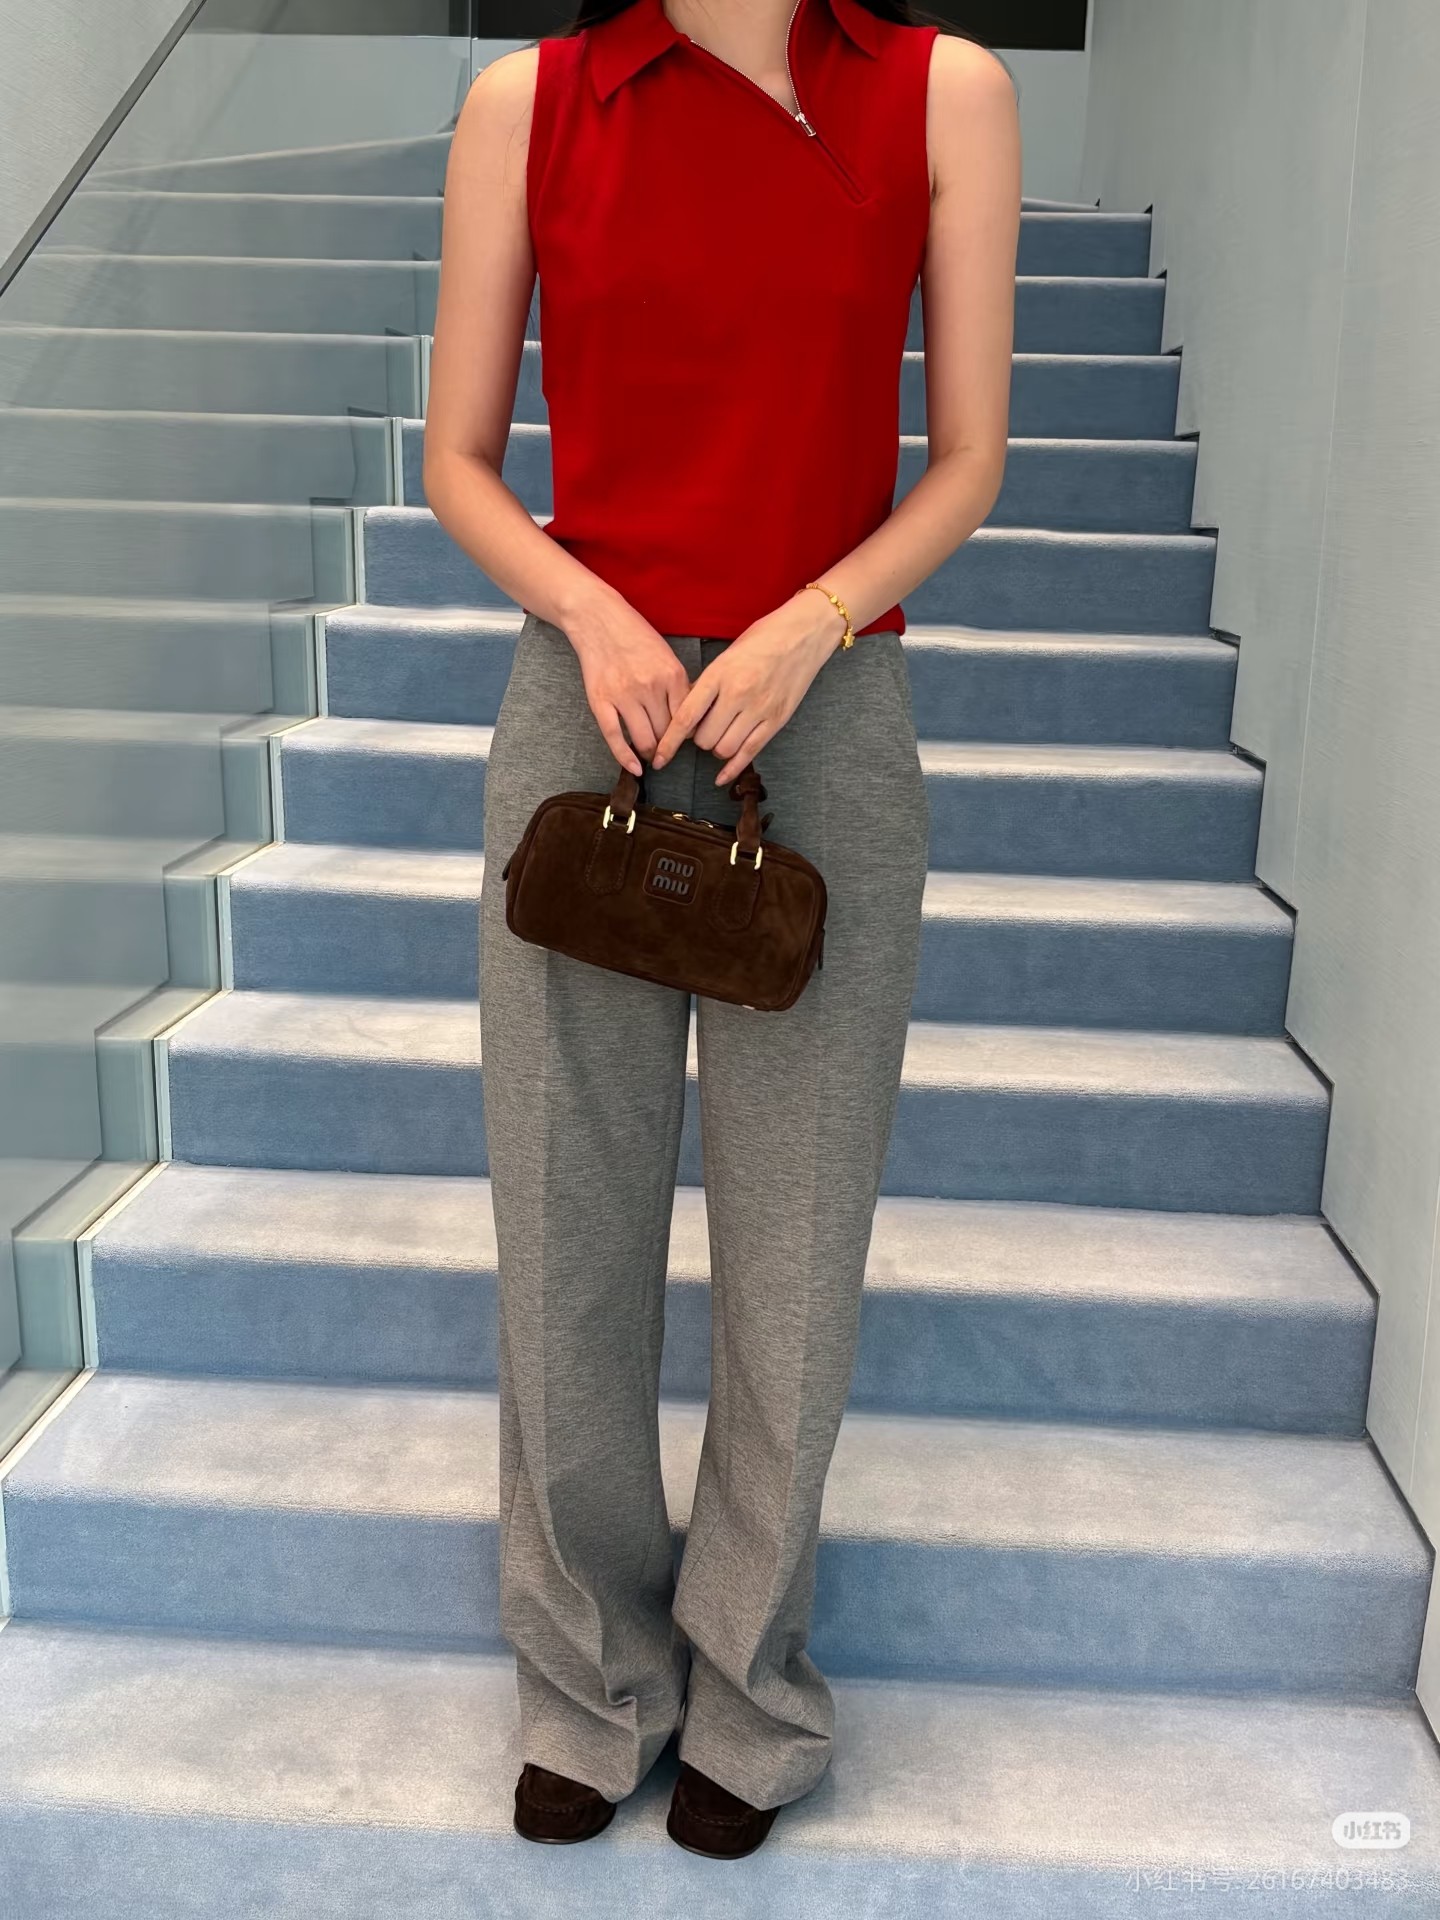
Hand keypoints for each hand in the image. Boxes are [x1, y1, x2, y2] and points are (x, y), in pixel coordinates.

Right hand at [566, 599, 693, 776]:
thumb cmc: (635, 635)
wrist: (598, 618)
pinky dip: (626, 758)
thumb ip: (679, 686)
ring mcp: (624, 695)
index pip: (687, 719)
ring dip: (650, 753)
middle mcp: (650, 687)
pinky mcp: (600, 700)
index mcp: (672, 675)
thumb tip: (690, 719)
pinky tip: (635, 769)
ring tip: (651, 755)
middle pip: (667, 733)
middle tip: (666, 751)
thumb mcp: (667, 655)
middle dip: (668, 746)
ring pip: (645, 739)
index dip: (686, 735)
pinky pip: (615, 738)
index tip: (683, 741)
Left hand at [651, 591, 845, 784]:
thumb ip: (706, 685)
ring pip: (725, 749)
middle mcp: (738, 694)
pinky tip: (721, 777)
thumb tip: (685, 712)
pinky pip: (750, 752)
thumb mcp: (726, 655)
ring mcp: (759, 709)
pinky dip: (733, 768)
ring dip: (716, 749)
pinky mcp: (777, 720)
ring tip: (720, 735)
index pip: (686, 717)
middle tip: (703, 729)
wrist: (804, 634)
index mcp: (720, 675)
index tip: (659, 756)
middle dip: (699, 740)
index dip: (670, 742)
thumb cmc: (762, 639)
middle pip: (705, 739)